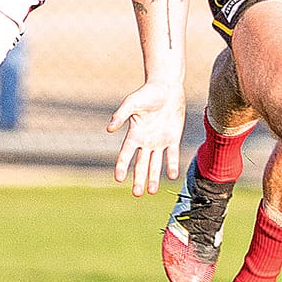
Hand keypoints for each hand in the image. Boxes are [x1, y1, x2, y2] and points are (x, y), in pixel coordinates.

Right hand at [107, 79, 184, 196]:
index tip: (118, 179)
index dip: (121, 166)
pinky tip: (172, 176)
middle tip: (136, 194)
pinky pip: (171, 155)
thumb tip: (108, 128)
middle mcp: (145, 141)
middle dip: (139, 179)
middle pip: (140, 164)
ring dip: (154, 177)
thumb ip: (121, 115)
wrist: (167, 87)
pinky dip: (171, 165)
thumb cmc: (147, 93)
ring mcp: (159, 141)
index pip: (125, 154)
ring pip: (155, 164)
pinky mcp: (172, 138)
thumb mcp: (132, 102)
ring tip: (151, 191)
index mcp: (134, 134)